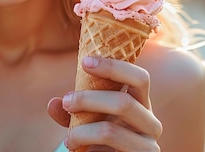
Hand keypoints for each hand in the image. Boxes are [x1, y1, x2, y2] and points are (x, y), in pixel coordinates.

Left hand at [47, 56, 161, 150]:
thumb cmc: (100, 142)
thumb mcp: (86, 121)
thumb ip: (71, 111)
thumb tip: (52, 103)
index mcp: (142, 104)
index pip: (139, 78)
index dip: (114, 67)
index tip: (85, 62)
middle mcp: (151, 123)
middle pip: (124, 102)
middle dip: (88, 99)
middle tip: (66, 101)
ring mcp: (149, 145)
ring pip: (110, 130)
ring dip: (81, 131)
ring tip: (68, 138)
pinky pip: (108, 148)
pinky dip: (86, 145)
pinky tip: (74, 147)